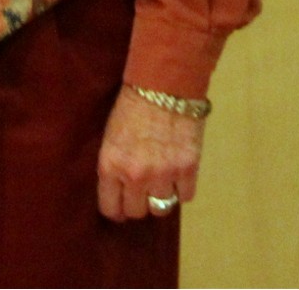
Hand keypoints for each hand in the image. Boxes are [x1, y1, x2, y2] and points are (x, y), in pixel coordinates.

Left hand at [96, 85, 205, 221]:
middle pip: (137, 212)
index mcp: (111, 165)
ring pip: (161, 208)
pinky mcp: (188, 170)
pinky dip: (182, 189)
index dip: (115, 209)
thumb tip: (118, 188)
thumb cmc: (130, 105)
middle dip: (138, 203)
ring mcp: (164, 175)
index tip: (119, 207)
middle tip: (140, 191)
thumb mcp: (110, 135)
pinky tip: (177, 174)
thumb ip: (114, 164)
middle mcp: (136, 176)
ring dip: (160, 197)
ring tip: (159, 182)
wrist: (162, 86)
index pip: (111, 207)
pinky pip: (185, 196)